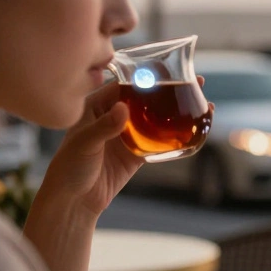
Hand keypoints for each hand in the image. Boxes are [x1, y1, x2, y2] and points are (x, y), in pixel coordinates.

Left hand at [38, 78, 211, 216]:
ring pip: (156, 119)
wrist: (74, 202)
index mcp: (96, 106)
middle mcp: (113, 117)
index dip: (147, 76)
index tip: (168, 69)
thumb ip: (104, 126)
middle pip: (146, 99)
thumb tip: (124, 109)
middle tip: (194, 80)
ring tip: (201, 101)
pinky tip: (193, 129)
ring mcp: (127, 136)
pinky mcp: (137, 155)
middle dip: (168, 90)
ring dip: (176, 111)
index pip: (125, 84)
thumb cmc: (69, 168)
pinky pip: (159, 142)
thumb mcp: (84, 143)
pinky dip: (175, 136)